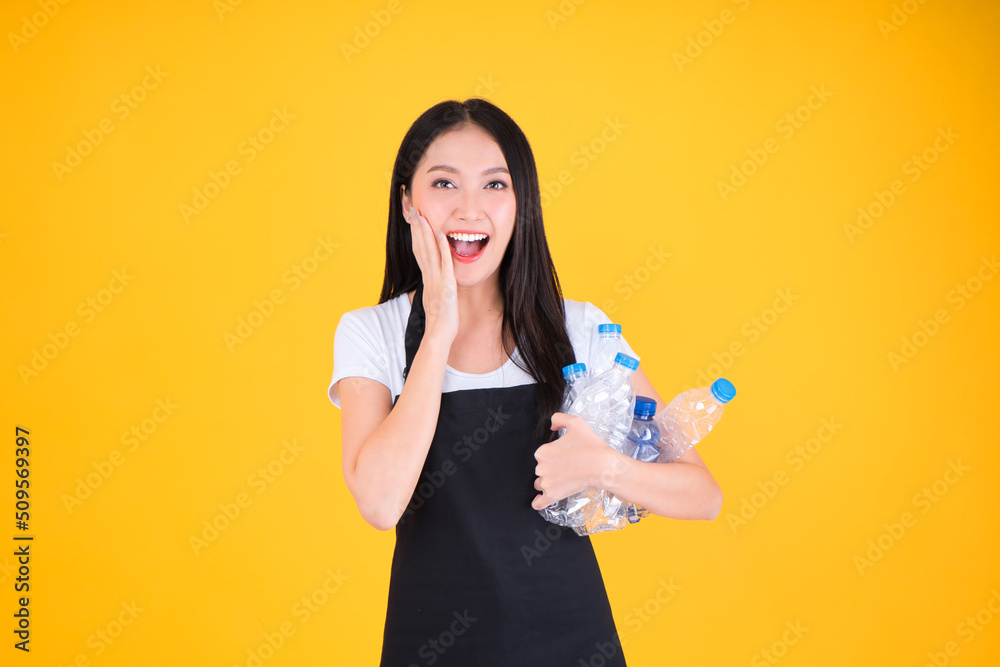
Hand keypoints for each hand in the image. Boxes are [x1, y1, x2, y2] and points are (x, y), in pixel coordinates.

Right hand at [408, 206, 457, 344]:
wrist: (438, 335)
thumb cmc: (440, 322)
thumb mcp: (436, 302)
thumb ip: (435, 290)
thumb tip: (434, 285)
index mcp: (427, 280)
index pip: (419, 254)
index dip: (416, 237)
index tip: (415, 223)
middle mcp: (429, 277)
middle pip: (421, 248)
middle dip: (418, 230)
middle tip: (415, 212)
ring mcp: (436, 280)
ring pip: (429, 252)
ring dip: (426, 233)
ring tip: (423, 217)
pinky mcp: (446, 285)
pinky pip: (444, 263)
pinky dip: (442, 248)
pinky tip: (441, 234)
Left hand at [530, 412, 616, 509]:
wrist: (602, 465)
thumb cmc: (591, 446)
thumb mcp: (575, 423)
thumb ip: (559, 418)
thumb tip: (551, 426)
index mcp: (543, 451)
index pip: (542, 455)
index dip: (554, 455)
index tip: (566, 456)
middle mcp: (541, 467)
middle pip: (541, 469)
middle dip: (552, 469)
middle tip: (569, 466)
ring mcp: (546, 482)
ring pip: (541, 484)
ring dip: (549, 483)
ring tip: (564, 479)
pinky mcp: (553, 495)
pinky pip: (539, 502)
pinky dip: (538, 502)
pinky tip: (538, 501)